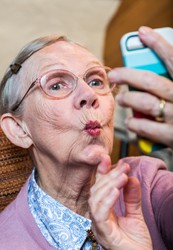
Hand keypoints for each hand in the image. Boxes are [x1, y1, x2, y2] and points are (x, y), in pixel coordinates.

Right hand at [89, 159, 153, 249]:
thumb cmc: (136, 243)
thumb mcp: (135, 214)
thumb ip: (132, 197)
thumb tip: (131, 178)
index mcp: (104, 211)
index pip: (99, 188)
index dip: (101, 172)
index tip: (107, 158)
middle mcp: (98, 217)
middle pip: (96, 191)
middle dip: (109, 176)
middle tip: (123, 167)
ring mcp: (99, 225)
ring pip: (95, 200)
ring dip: (108, 185)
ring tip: (121, 176)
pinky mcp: (104, 234)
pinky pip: (100, 214)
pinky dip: (106, 200)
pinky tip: (115, 190)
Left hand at [108, 26, 172, 147]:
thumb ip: (169, 80)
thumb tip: (151, 68)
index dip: (158, 44)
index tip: (142, 33)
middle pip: (150, 81)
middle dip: (127, 76)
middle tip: (114, 75)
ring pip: (145, 103)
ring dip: (128, 100)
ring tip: (121, 100)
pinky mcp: (171, 138)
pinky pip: (145, 128)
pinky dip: (134, 124)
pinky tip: (131, 122)